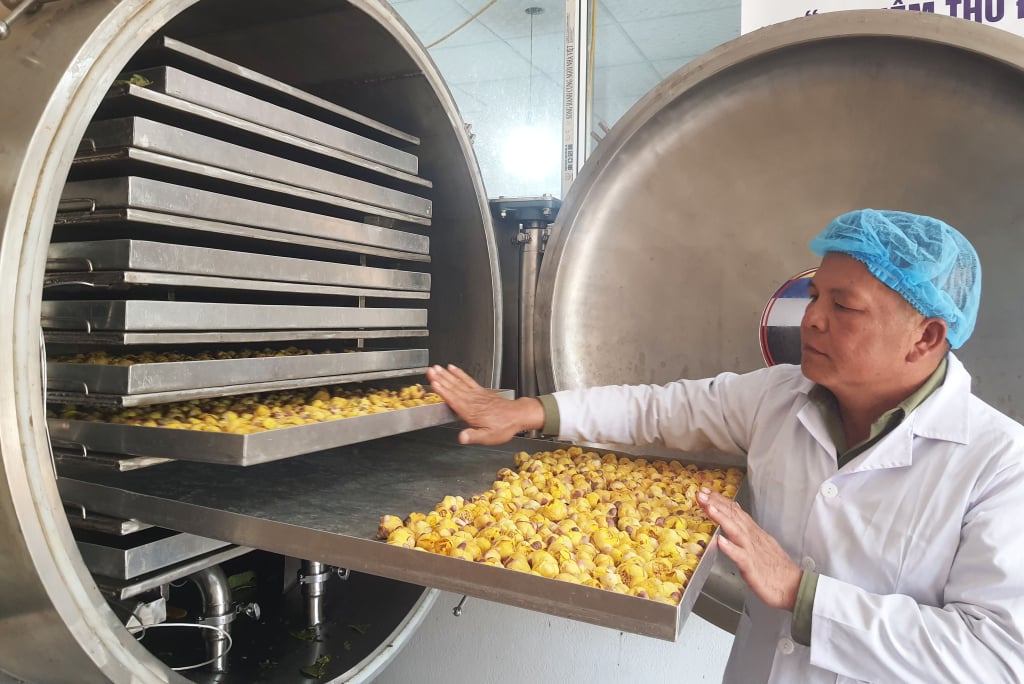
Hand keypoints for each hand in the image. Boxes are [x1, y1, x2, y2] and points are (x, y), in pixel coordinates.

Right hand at [426, 364, 544, 444]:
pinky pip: (467, 380)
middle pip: (453, 388)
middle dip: (440, 379)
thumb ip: (474, 436)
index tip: (433, 383)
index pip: (453, 400)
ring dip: (446, 375)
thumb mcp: (489, 436)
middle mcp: (472, 401)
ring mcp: (476, 394)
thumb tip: (462, 438)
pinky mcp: (480, 391)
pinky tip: (452, 368)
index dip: (442, 391)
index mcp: (471, 412)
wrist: (518, 415)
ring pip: (458, 382)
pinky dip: (459, 373)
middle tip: (430, 371)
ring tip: (436, 368)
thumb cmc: (503, 427)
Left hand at [697, 487, 801, 610]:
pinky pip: (740, 556)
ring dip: (722, 518)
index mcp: (754, 533)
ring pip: (736, 531)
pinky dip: (730, 548)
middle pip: (734, 517)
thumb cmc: (778, 570)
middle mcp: (753, 538)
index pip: (736, 512)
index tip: (707, 492)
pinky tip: (720, 541)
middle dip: (716, 503)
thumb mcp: (762, 545)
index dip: (721, 501)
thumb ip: (748, 532)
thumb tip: (737, 518)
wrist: (796, 587)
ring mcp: (752, 551)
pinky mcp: (752, 567)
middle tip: (702, 493)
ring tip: (709, 507)